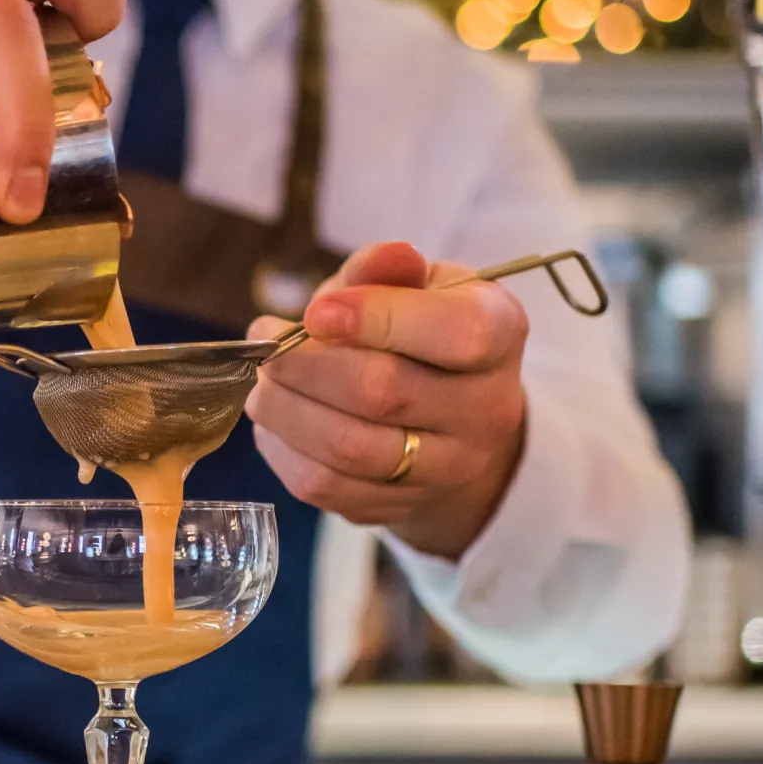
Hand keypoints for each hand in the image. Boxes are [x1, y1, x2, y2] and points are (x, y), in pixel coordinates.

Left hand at [245, 242, 530, 559]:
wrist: (453, 423)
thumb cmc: (424, 336)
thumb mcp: (418, 286)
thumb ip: (387, 271)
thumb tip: (386, 257)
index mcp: (500, 334)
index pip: (453, 332)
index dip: (376, 319)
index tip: (316, 312)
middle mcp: (486, 408)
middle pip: (384, 393)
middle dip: (306, 366)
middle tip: (265, 343)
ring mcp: (446, 468)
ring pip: (349, 447)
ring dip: (285, 410)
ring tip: (262, 383)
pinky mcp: (398, 506)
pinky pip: (327, 486)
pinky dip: (283, 451)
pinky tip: (273, 421)